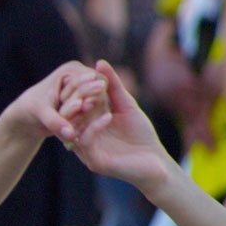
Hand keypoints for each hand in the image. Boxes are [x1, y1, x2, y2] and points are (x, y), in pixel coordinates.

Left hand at [7, 61, 108, 142]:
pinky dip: (87, 119)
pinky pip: (95, 112)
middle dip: (91, 104)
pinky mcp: (86, 102)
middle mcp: (81, 76)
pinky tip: (77, 126)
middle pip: (100, 90)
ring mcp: (85, 90)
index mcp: (71, 70)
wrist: (26, 117)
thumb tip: (71, 135)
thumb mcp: (42, 115)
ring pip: (99, 103)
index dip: (92, 93)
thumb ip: (56, 123)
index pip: (95, 79)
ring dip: (89, 114)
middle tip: (82, 113)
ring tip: (75, 121)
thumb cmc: (31, 110)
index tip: (83, 106)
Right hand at [65, 60, 174, 194]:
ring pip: (73, 129)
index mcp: (86, 124)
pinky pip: (86, 142)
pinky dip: (94, 127)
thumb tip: (99, 63)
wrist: (156, 163)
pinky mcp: (94, 162)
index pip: (75, 104)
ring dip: (82, 112)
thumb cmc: (141, 135)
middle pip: (69, 115)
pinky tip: (107, 116)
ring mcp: (86, 151)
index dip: (79, 89)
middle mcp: (81, 137)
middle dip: (77, 98)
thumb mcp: (126, 105)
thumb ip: (112, 86)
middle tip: (87, 85)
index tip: (88, 74)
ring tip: (95, 99)